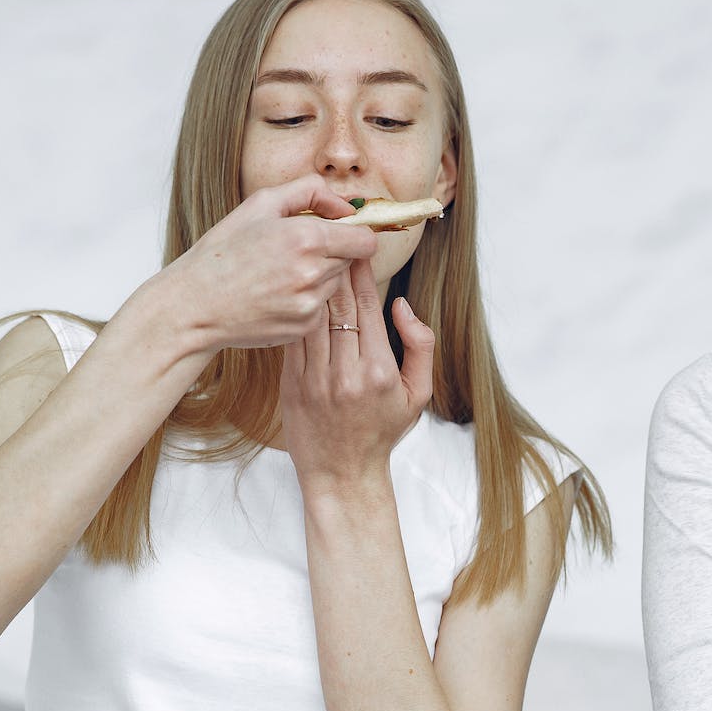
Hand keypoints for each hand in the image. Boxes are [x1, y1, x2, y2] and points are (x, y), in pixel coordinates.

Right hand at [166, 173, 379, 349]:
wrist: (195, 304)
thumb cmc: (223, 251)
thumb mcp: (261, 204)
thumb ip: (310, 192)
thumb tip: (345, 204)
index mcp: (306, 238)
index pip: (365, 240)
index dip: (356, 233)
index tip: (341, 232)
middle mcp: (313, 274)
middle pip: (351, 261)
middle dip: (333, 252)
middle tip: (298, 250)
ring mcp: (310, 304)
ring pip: (336, 284)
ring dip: (319, 276)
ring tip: (281, 274)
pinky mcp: (303, 326)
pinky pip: (320, 308)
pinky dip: (305, 299)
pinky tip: (276, 294)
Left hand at [278, 257, 435, 492]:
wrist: (341, 473)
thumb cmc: (382, 432)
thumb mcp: (418, 394)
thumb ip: (420, 347)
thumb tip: (402, 306)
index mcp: (379, 371)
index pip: (368, 306)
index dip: (361, 271)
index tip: (358, 246)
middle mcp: (346, 373)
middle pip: (337, 304)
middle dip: (335, 266)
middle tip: (331, 237)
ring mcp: (315, 379)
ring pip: (311, 316)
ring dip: (310, 283)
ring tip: (309, 254)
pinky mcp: (292, 384)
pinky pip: (293, 338)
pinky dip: (295, 311)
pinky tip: (295, 290)